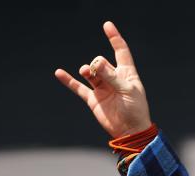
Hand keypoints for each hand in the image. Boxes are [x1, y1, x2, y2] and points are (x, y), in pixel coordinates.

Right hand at [54, 21, 151, 137]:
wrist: (130, 132)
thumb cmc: (135, 110)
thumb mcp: (127, 91)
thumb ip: (112, 77)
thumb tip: (96, 63)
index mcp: (126, 73)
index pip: (121, 51)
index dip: (114, 38)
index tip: (107, 25)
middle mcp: (113, 78)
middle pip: (100, 62)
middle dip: (98, 64)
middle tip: (99, 72)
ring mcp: (102, 88)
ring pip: (90, 72)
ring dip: (87, 70)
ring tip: (87, 72)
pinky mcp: (93, 99)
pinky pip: (78, 87)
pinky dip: (69, 81)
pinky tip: (59, 73)